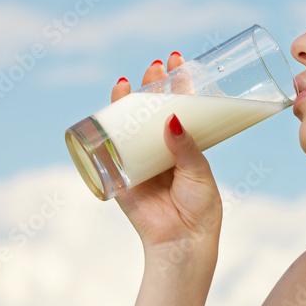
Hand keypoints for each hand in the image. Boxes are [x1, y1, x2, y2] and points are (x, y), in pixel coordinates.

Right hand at [110, 53, 222, 256]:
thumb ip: (186, 147)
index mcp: (186, 146)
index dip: (179, 84)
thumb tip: (173, 118)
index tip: (179, 61)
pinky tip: (108, 108)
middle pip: (154, 109)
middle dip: (154, 86)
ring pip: (131, 123)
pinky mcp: (121, 175)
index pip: (181, 106)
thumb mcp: (199, 173)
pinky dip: (106, 126)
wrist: (182, 243)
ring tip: (131, 81)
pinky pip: (109, 148)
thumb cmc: (200, 209)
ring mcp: (140, 160)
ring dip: (129, 100)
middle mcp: (162, 149)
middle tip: (156, 67)